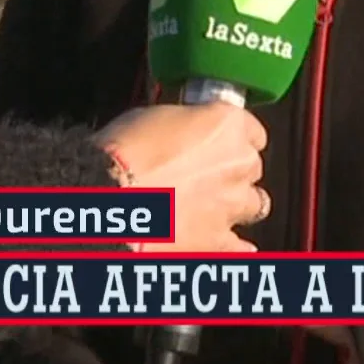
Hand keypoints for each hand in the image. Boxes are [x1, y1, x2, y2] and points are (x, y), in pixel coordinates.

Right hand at [93, 103, 268, 252]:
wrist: (108, 197)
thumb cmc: (122, 152)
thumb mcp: (153, 116)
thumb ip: (184, 125)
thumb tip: (180, 133)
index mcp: (227, 125)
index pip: (253, 130)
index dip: (234, 137)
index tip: (222, 142)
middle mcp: (239, 163)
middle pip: (252, 166)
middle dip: (233, 171)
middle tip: (205, 174)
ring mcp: (231, 205)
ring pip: (255, 204)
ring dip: (236, 204)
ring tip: (214, 206)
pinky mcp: (217, 242)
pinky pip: (240, 247)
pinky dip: (236, 246)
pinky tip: (231, 245)